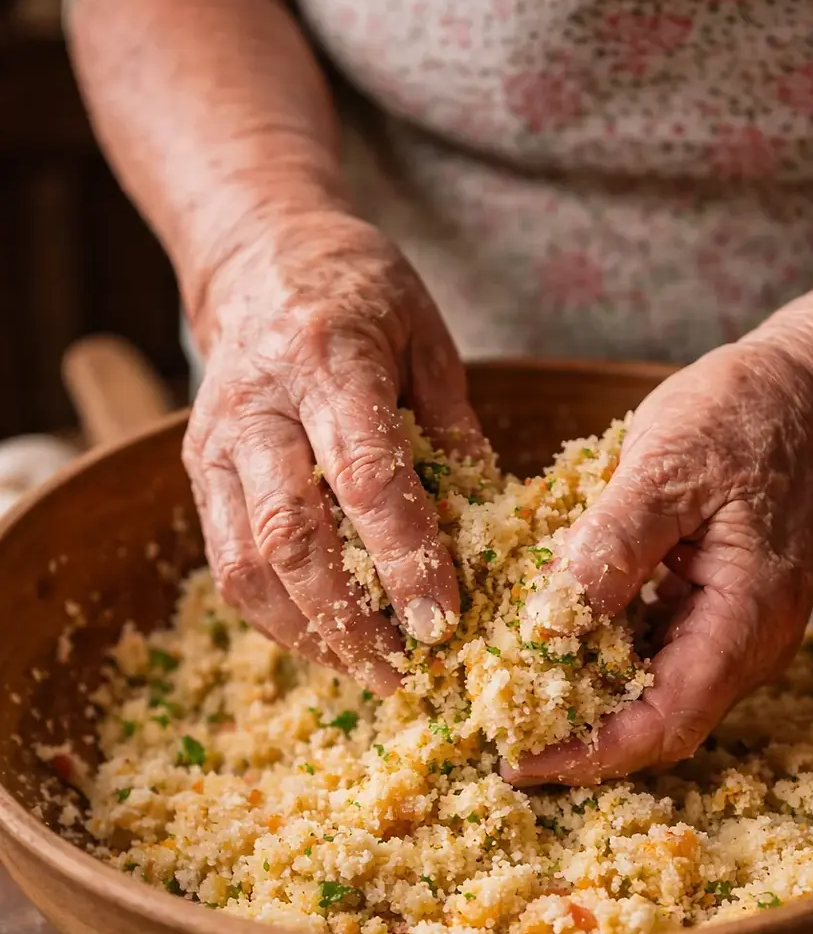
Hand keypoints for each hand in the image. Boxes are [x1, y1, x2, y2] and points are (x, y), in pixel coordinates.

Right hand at [182, 209, 487, 693]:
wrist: (259, 258)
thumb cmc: (361, 294)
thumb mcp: (428, 337)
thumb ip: (456, 428)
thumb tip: (492, 526)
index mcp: (328, 359)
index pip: (365, 476)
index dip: (404, 558)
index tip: (443, 623)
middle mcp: (258, 406)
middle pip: (291, 535)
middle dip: (351, 619)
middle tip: (407, 675)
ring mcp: (216, 444)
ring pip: (247, 565)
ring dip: (311, 634)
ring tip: (373, 673)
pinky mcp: (199, 475)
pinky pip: (228, 566)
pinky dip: (279, 618)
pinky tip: (331, 642)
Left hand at [506, 341, 812, 784]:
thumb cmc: (749, 416)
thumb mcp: (670, 464)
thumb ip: (613, 543)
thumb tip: (550, 621)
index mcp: (745, 621)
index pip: (666, 723)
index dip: (589, 753)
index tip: (517, 760)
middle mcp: (746, 645)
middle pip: (658, 726)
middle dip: (577, 740)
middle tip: (495, 731)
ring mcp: (732, 631)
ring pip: (653, 696)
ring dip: (584, 704)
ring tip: (508, 696)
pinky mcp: (711, 610)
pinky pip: (653, 656)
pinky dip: (600, 659)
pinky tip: (549, 641)